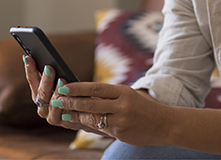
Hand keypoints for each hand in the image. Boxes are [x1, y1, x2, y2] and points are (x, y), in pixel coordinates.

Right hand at [22, 55, 95, 132]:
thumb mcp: (65, 82)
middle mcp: (42, 106)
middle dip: (45, 80)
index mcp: (39, 94)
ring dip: (56, 91)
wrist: (89, 113)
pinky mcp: (63, 123)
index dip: (30, 69)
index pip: (32, 80)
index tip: (28, 57)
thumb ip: (56, 74)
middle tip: (49, 67)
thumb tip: (51, 60)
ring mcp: (51, 116)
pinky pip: (63, 113)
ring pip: (51, 104)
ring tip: (62, 80)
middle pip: (40, 93)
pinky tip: (70, 95)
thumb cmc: (75, 93)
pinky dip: (66, 104)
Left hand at [52, 82, 169, 145]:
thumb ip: (108, 96)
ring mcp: (121, 121)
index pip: (96, 87)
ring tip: (64, 113)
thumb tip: (82, 95)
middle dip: (72, 102)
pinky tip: (79, 123)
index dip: (78, 88)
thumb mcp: (128, 95)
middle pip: (91, 103)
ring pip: (93, 118)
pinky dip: (89, 125)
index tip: (64, 86)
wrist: (163, 124)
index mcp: (124, 92)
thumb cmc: (142, 107)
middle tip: (57, 100)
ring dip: (76, 116)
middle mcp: (122, 105)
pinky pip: (101, 129)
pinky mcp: (121, 134)